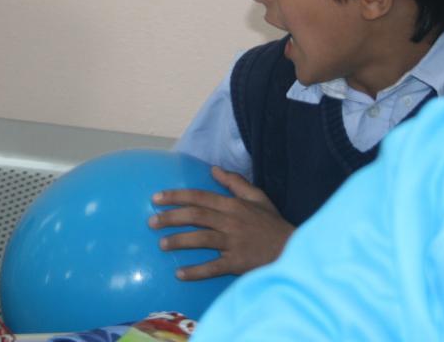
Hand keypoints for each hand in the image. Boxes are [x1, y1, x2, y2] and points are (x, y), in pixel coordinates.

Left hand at [149, 166, 292, 279]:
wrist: (292, 250)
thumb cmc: (272, 224)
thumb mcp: (257, 198)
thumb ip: (235, 183)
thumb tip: (214, 169)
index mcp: (233, 205)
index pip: (199, 197)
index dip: (176, 197)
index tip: (156, 198)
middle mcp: (231, 221)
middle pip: (196, 216)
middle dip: (171, 217)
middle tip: (151, 222)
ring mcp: (234, 242)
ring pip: (201, 239)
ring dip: (179, 241)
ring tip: (161, 244)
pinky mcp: (238, 263)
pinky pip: (213, 267)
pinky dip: (195, 271)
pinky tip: (179, 273)